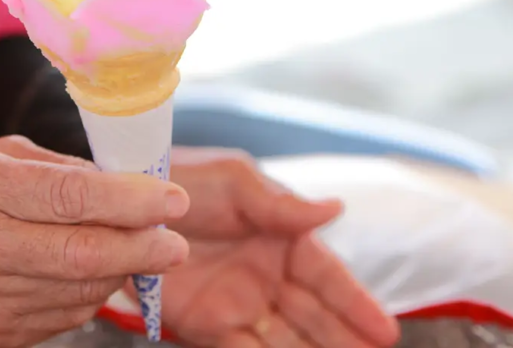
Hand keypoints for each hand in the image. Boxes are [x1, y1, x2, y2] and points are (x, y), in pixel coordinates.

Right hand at [0, 136, 190, 347]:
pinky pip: (62, 318)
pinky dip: (90, 296)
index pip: (68, 197)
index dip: (129, 201)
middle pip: (80, 255)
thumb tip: (127, 188)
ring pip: (79, 292)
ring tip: (136, 251)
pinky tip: (93, 274)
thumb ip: (60, 171)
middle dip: (141, 248)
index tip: (172, 200)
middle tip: (173, 241)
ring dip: (120, 272)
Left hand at [155, 148, 399, 347]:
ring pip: (288, 341)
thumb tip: (336, 209)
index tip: (385, 331)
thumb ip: (282, 205)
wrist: (127, 205)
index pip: (328, 278)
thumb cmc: (184, 180)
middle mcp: (267, 276)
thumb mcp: (236, 181)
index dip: (357, 305)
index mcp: (281, 239)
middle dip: (344, 340)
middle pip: (316, 318)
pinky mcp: (208, 325)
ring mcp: (240, 304)